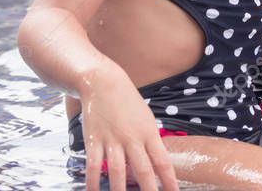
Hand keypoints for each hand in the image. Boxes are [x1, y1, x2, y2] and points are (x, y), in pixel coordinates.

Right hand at [80, 63, 178, 190]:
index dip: (169, 181)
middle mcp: (133, 139)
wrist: (104, 83)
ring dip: (119, 190)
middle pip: (142, 170)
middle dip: (148, 190)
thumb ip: (149, 142)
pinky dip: (93, 181)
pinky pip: (94, 165)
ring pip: (118, 171)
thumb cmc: (128, 103)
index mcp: (150, 134)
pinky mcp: (94, 140)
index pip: (162, 162)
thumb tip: (154, 163)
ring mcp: (113, 140)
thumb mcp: (146, 120)